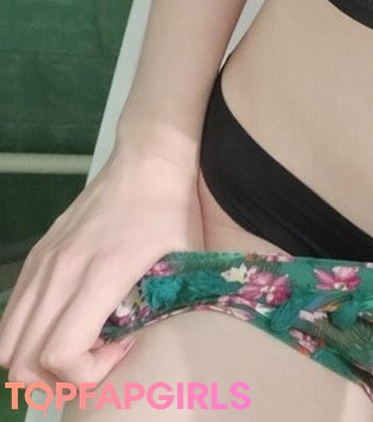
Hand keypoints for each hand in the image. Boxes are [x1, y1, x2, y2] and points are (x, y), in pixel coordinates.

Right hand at [0, 141, 204, 393]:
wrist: (148, 158)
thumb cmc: (172, 209)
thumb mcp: (187, 260)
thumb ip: (171, 307)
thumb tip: (165, 346)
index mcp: (102, 275)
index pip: (61, 354)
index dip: (87, 373)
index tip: (121, 349)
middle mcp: (62, 272)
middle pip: (23, 362)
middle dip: (57, 380)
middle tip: (96, 359)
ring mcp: (43, 263)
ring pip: (7, 343)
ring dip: (35, 362)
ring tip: (77, 346)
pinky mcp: (37, 255)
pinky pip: (11, 315)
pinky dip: (26, 336)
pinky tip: (64, 322)